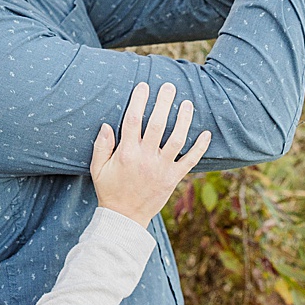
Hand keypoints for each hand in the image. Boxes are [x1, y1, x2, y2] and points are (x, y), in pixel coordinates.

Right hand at [89, 82, 211, 225]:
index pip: (133, 120)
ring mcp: (161, 168)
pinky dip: (200, 147)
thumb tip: (106, 125)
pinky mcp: (173, 178)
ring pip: (177, 139)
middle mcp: (145, 158)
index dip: (139, 100)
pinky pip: (190, 161)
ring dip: (184, 120)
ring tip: (188, 104)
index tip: (144, 86)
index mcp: (126, 153)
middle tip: (169, 86)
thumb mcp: (98, 169)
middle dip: (164, 102)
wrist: (125, 219)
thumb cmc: (109, 191)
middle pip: (158, 124)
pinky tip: (206, 133)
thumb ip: (101, 147)